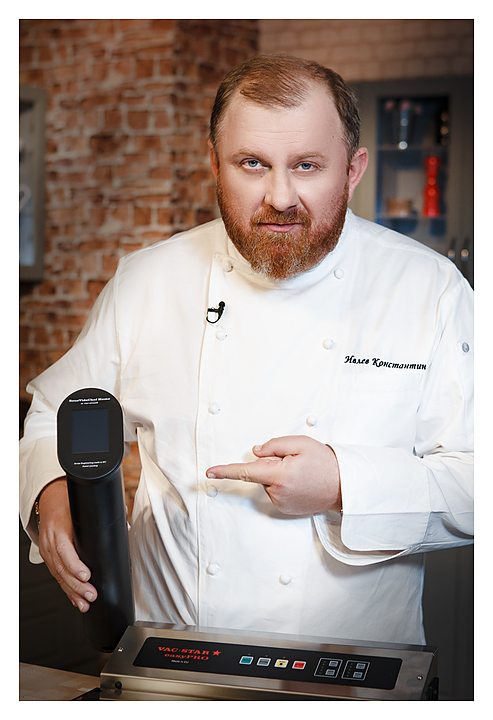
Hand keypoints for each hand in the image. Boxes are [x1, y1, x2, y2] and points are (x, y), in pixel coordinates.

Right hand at [37, 478, 96, 611]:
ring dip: (72, 592)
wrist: (49, 499)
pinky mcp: (47, 558)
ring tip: (86, 603)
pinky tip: (76, 600)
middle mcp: (50, 541)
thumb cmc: (69, 502)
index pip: (64, 550)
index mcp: (59, 527)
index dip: (75, 565)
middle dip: (77, 585)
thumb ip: (104, 515)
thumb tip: (126, 527)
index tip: (88, 575)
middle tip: (92, 595)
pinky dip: (67, 590)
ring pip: (58, 576)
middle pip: (61, 568)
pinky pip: (56, 576)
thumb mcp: (83, 505)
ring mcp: (47, 551)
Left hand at [206, 435, 340, 515]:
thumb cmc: (325, 463)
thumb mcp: (300, 443)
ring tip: (303, 473)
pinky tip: (302, 482)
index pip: (245, 472)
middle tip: (297, 461)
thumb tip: (256, 452)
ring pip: (269, 482)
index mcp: (279, 475)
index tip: (209, 473)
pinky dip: (284, 484)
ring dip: (279, 475)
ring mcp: (282, 503)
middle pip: (261, 473)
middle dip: (272, 463)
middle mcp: (277, 493)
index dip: (225, 471)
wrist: (344, 486)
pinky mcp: (286, 509)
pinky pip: (276, 491)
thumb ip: (274, 445)